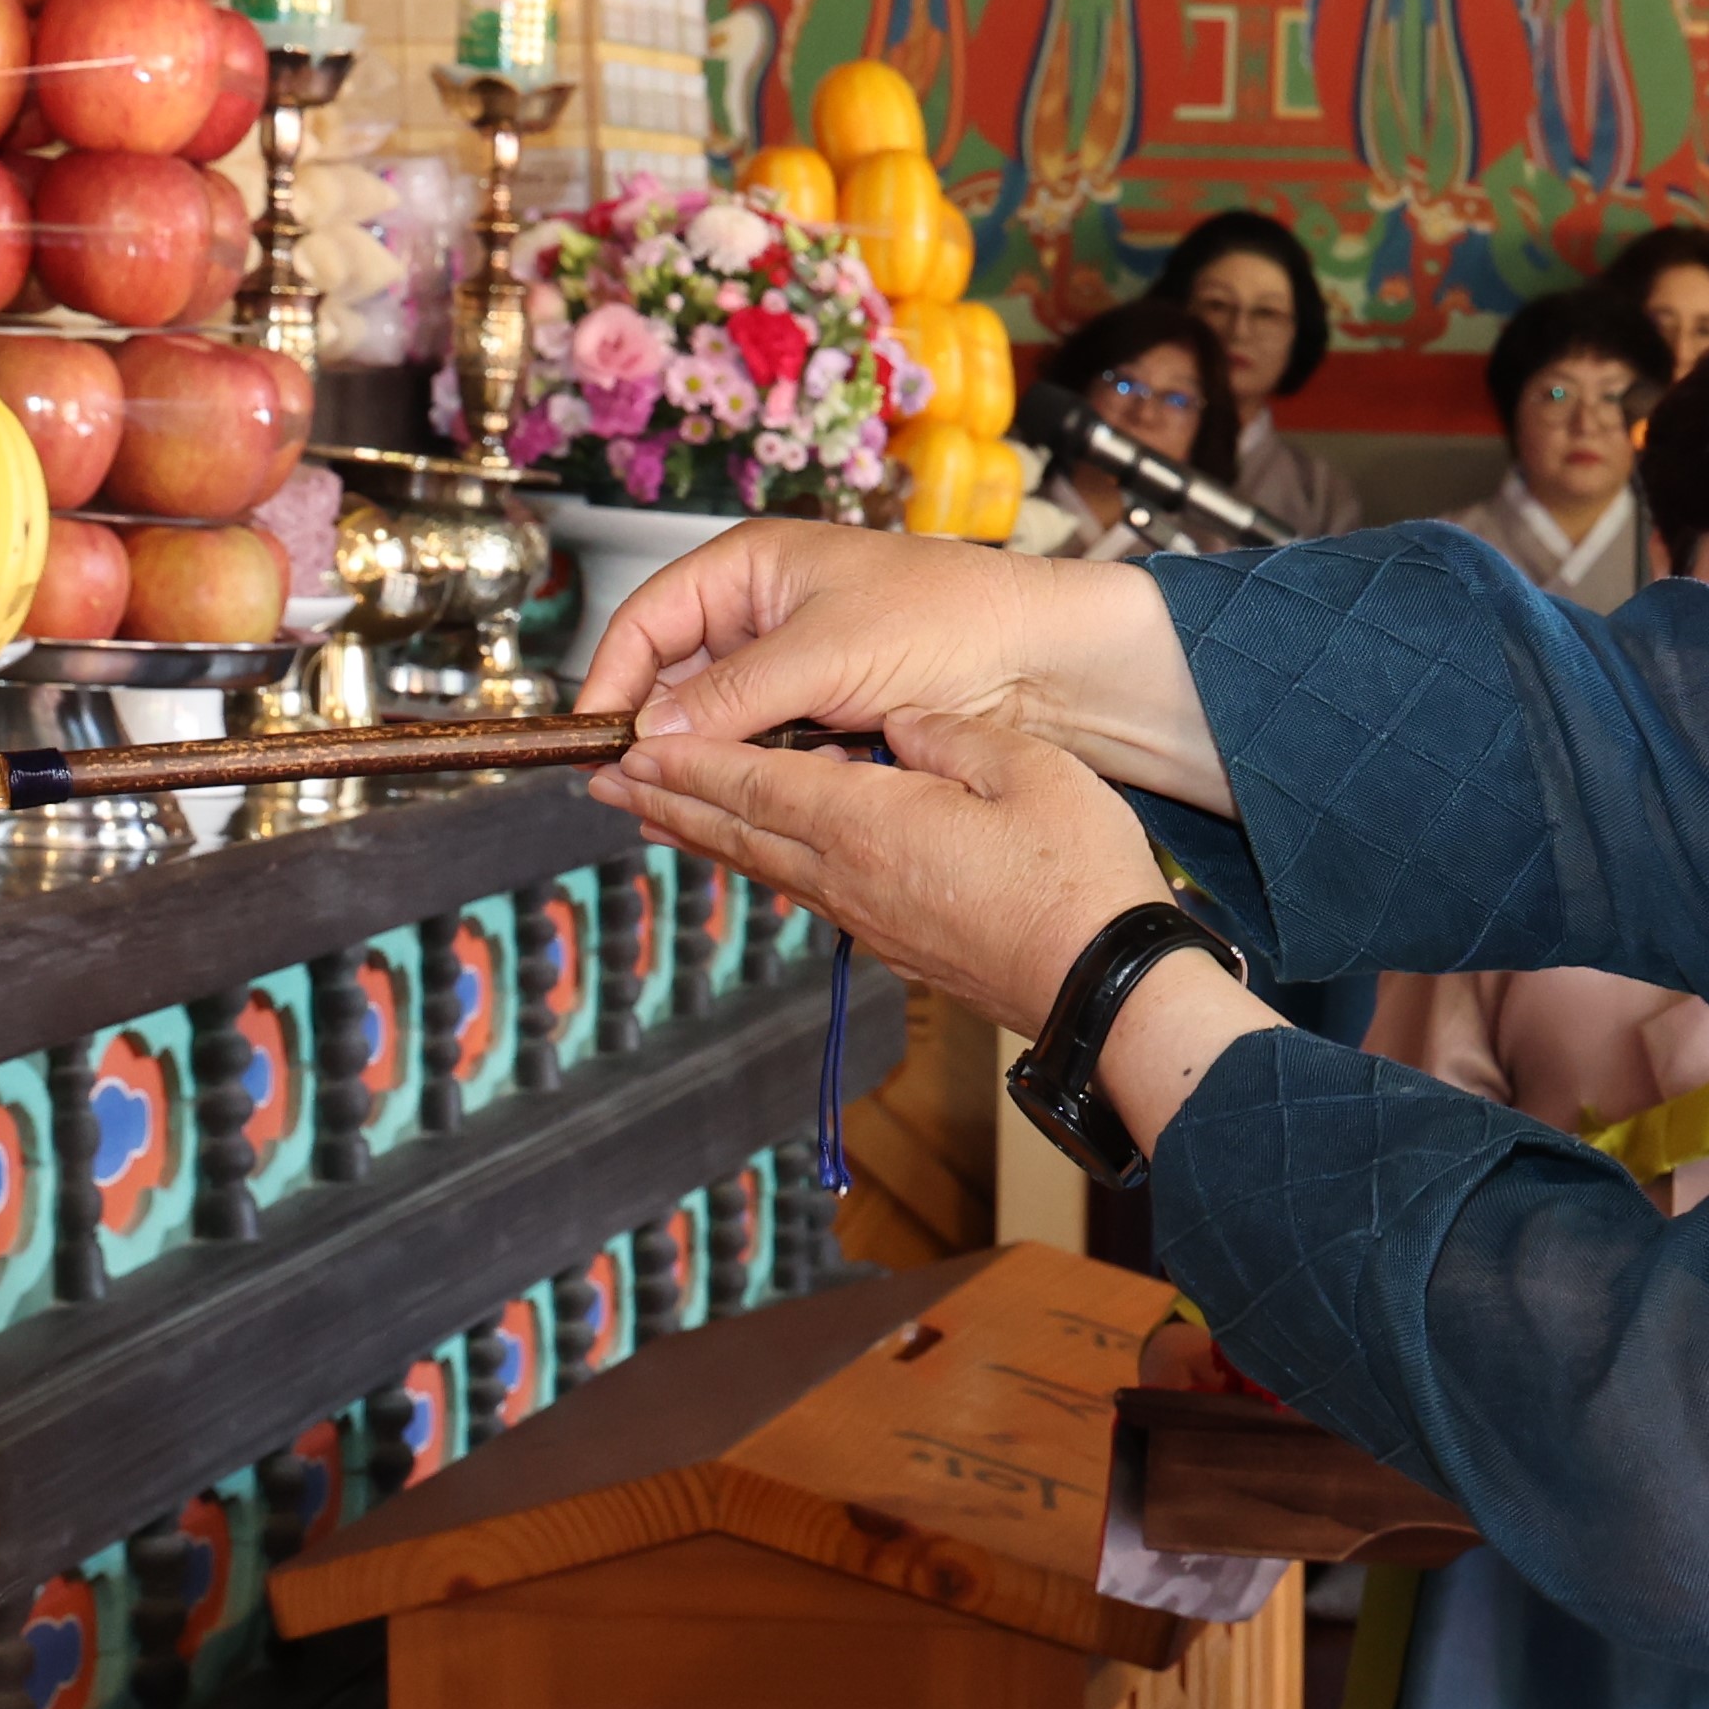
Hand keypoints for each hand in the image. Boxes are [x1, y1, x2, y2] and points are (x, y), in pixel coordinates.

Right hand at [571, 521, 1229, 808]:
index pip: (649, 620)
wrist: (1043, 661)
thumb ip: (730, 697)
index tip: (595, 740)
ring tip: (662, 812)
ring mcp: (794, 667)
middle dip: (651, 732)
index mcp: (752, 567)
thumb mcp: (823, 655)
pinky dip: (747, 776)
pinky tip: (726, 811)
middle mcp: (764, 612)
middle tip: (622, 790)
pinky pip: (764, 749)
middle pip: (673, 676)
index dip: (612, 680)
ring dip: (699, 761)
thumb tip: (650, 735)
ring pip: (717, 722)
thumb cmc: (947, 619)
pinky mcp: (825, 715)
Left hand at [601, 708, 1181, 1038]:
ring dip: (705, 837)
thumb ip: (944, 734)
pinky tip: (762, 859)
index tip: (629, 744)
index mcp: (866, 823)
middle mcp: (849, 878)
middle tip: (603, 781)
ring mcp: (870, 919)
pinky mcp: (897, 944)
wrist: (1105, 986)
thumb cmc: (1076, 876)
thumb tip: (896, 723)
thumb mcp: (1020, 765)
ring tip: (656, 817)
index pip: (751, 780)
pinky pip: (806, 893)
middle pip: (737, 832)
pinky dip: (763, 865)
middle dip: (666, 801)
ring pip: (766, 868)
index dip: (685, 758)